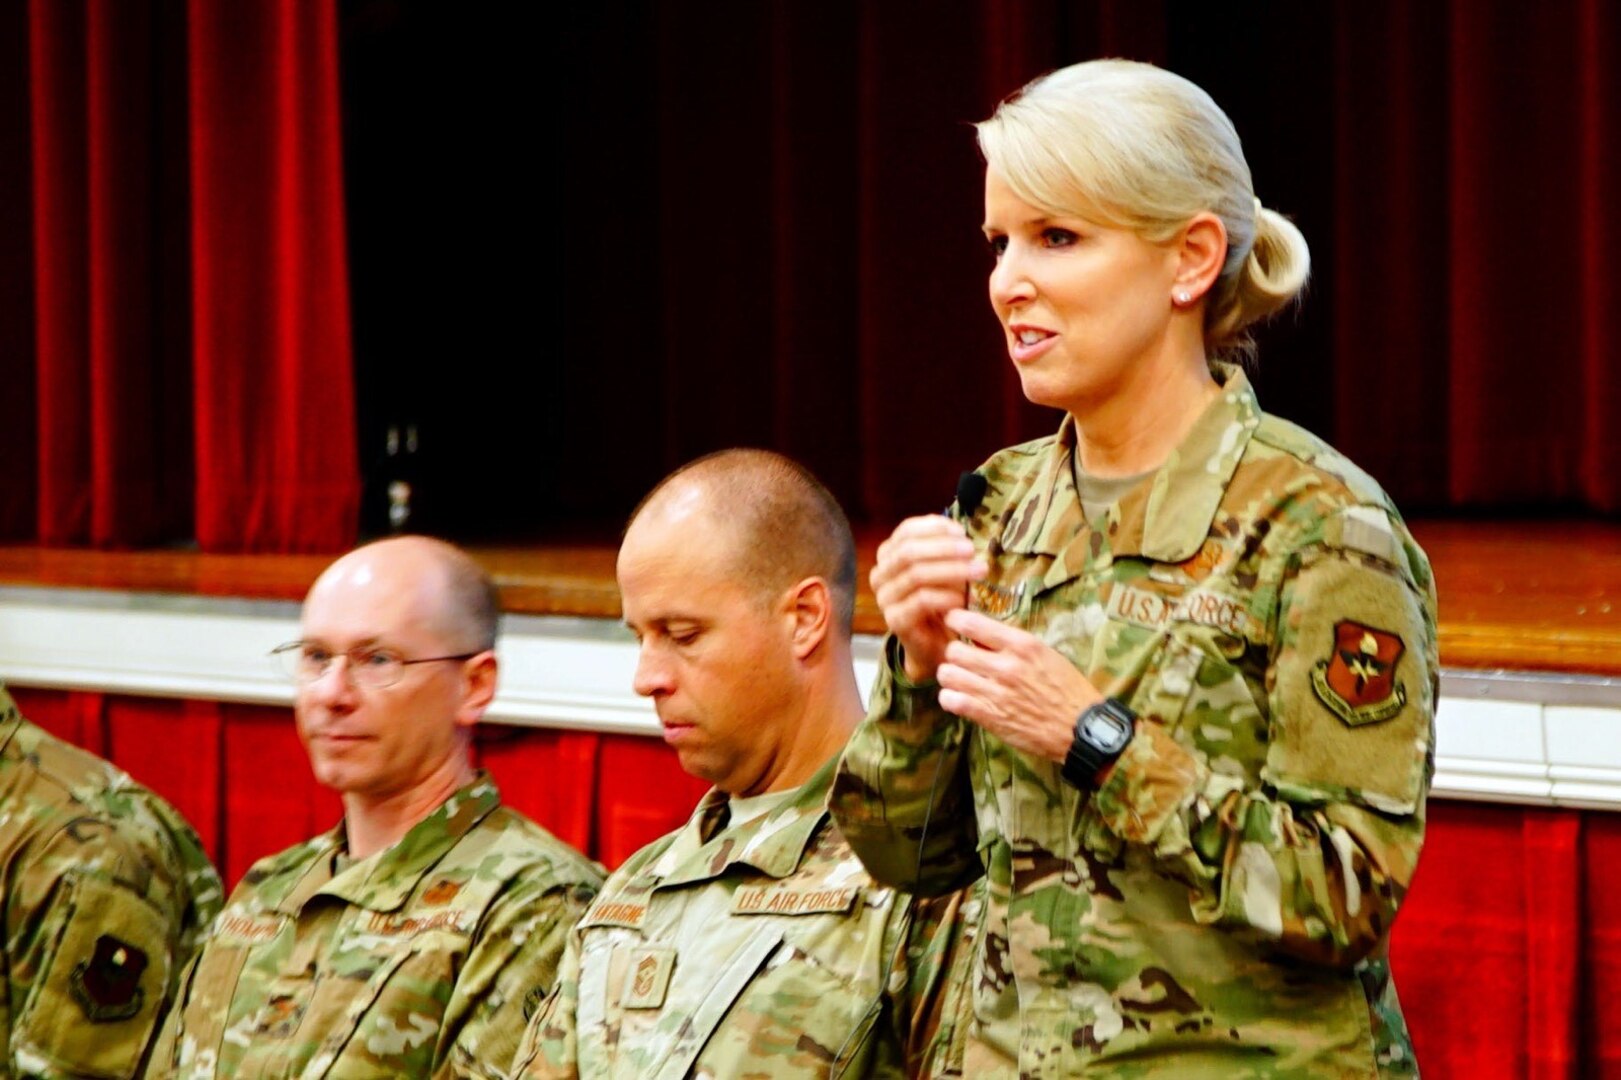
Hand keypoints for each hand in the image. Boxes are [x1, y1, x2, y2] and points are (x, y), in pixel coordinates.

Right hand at [870, 516, 986, 682]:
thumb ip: (946, 547)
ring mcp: (885, 599)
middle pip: (909, 552)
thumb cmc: (943, 601)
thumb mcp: (946, 568)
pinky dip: (947, 596)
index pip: (906, 531)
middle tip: (972, 551)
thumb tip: (958, 531)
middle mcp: (880, 575)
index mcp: (888, 555)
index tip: (961, 532)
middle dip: (944, 548)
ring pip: (916, 575)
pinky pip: (922, 601)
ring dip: (952, 570)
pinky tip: (964, 598)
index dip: (934, 527)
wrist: (936, 643)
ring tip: (979, 571)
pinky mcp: (895, 621)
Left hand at [937, 608, 1102, 762]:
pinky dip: (950, 698)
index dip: (956, 621)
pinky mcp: (989, 716)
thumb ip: (1013, 644)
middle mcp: (1006, 666)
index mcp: (1022, 645)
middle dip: (954, 653)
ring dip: (950, 676)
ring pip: (948, 674)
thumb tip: (982, 635)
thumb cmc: (1067, 690)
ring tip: (959, 679)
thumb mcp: (1046, 655)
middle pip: (954, 649)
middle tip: (961, 659)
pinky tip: (960, 698)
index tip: (954, 623)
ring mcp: (996, 692)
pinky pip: (951, 700)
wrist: (1080, 728)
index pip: (972, 623)